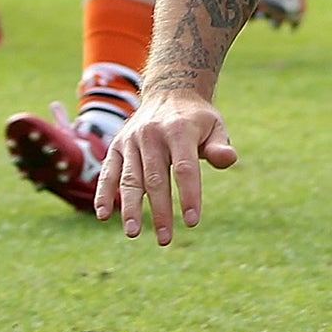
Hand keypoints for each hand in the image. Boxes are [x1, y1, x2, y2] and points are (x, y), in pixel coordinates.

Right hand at [96, 88, 238, 244]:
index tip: (192, 222)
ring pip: (130, 179)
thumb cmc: (197, 118)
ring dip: (130, 208)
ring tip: (133, 233)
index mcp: (180, 130)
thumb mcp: (214, 126)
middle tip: (165, 239)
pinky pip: (108, 172)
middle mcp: (152, 134)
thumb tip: (229, 159)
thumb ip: (219, 146)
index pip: (185, 168)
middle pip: (156, 178)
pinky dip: (103, 193)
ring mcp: (131, 140)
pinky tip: (103, 215)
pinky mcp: (116, 146)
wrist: (170, 91)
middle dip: (160, 211)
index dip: (188, 195)